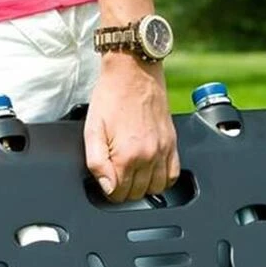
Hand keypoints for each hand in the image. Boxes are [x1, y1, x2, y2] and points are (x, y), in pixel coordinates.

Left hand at [84, 53, 179, 202]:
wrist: (133, 72)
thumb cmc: (110, 98)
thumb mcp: (92, 131)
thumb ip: (96, 163)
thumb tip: (107, 188)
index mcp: (127, 156)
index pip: (118, 194)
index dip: (109, 191)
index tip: (105, 180)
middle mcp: (149, 156)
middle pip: (137, 194)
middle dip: (124, 190)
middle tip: (116, 175)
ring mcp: (164, 151)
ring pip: (156, 189)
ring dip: (143, 187)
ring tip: (132, 174)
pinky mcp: (173, 143)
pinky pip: (174, 175)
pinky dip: (163, 180)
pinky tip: (151, 172)